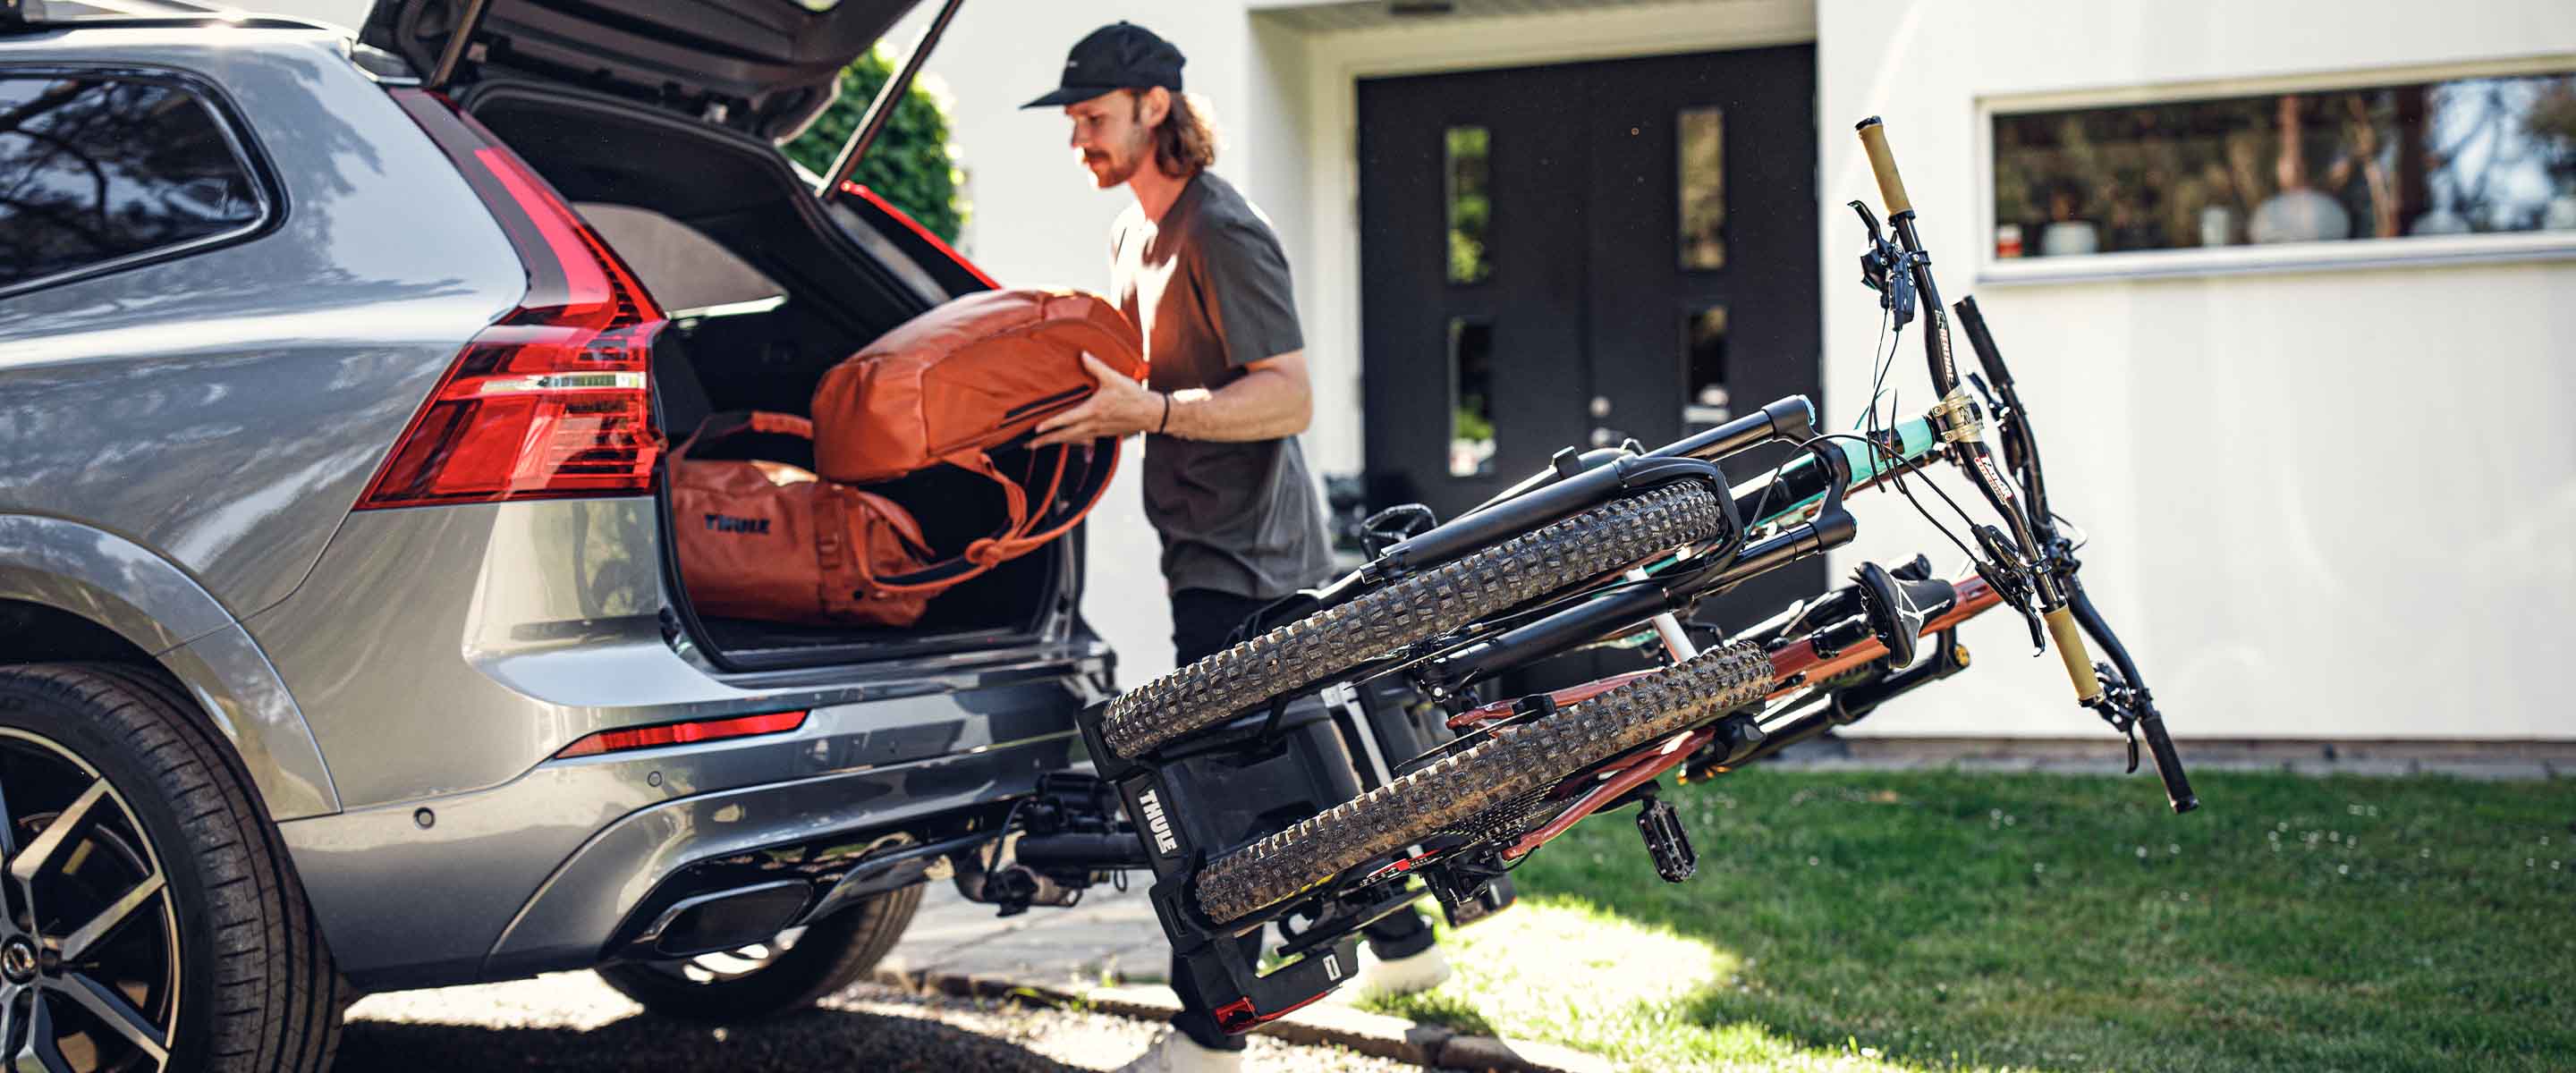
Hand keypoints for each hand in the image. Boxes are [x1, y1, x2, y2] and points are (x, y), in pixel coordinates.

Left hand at [1031, 353, 1159, 446]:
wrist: (1151, 414)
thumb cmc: (1133, 396)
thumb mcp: (1115, 379)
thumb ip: (1097, 367)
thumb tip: (1083, 354)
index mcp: (1093, 411)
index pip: (1067, 419)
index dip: (1051, 425)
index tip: (1036, 429)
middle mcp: (1093, 425)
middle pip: (1065, 436)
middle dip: (1046, 441)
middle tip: (1028, 445)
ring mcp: (1097, 432)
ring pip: (1071, 440)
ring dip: (1054, 442)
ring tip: (1038, 445)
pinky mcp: (1102, 434)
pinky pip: (1081, 440)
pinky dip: (1069, 441)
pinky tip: (1062, 441)